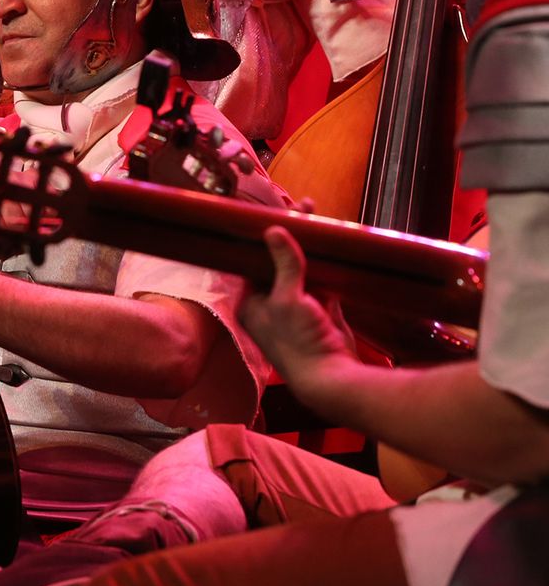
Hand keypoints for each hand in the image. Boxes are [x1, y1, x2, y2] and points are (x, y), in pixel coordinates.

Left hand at [239, 228, 358, 399]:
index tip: (277, 211)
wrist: (330, 377)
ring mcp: (297, 307)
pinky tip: (334, 244)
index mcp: (251, 302)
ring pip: (303, 269)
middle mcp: (270, 303)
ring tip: (320, 219)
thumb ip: (283, 265)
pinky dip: (327, 265)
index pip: (254, 260)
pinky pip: (322, 281)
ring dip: (312, 247)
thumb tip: (274, 229)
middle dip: (293, 235)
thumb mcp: (286, 299)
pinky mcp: (321, 310)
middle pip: (279, 261)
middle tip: (306, 208)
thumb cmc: (297, 341)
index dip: (265, 235)